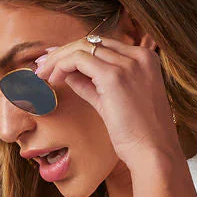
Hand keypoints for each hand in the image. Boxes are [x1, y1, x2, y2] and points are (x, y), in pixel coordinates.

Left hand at [33, 32, 179, 172]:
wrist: (154, 154)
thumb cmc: (139, 137)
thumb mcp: (114, 104)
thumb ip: (94, 86)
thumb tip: (69, 75)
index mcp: (146, 59)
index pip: (104, 46)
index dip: (77, 52)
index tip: (56, 63)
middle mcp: (139, 56)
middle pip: (92, 42)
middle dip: (63, 52)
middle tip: (42, 66)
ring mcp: (128, 64)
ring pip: (82, 47)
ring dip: (58, 59)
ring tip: (43, 75)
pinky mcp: (114, 76)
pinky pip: (78, 60)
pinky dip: (61, 66)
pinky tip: (53, 80)